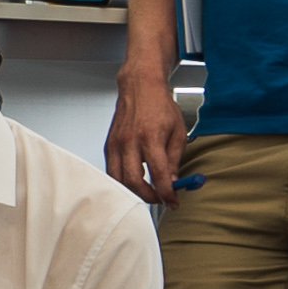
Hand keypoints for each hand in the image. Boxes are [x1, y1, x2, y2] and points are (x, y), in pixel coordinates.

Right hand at [106, 68, 189, 202]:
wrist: (140, 86)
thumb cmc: (160, 106)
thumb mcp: (178, 132)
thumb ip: (174, 160)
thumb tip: (172, 183)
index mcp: (150, 137)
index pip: (158, 175)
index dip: (166, 193)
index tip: (173, 202)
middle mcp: (130, 141)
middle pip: (134, 182)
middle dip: (149, 197)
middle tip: (161, 199)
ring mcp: (116, 144)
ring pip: (119, 180)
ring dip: (135, 192)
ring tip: (149, 192)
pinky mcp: (109, 146)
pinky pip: (112, 171)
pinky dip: (123, 181)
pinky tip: (135, 181)